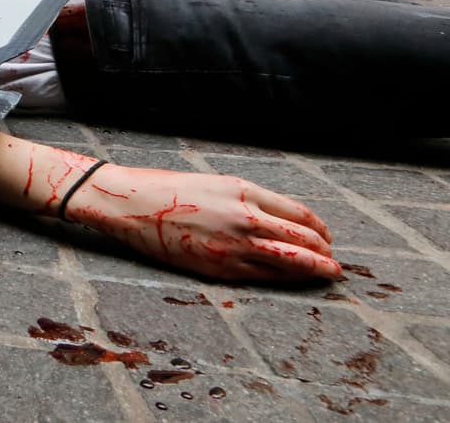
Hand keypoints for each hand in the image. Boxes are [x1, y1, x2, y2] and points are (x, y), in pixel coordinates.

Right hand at [68, 164, 340, 281]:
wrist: (131, 203)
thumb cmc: (168, 190)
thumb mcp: (215, 184)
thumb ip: (246, 200)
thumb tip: (276, 218)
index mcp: (244, 191)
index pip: (299, 213)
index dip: (319, 227)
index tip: (326, 235)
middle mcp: (245, 217)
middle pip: (301, 238)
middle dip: (323, 251)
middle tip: (332, 258)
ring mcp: (234, 244)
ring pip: (289, 260)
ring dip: (314, 268)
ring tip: (328, 273)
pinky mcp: (219, 267)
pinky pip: (262, 275)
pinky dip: (284, 278)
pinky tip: (293, 280)